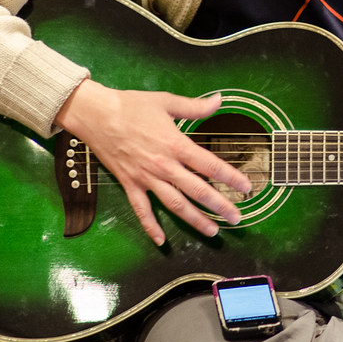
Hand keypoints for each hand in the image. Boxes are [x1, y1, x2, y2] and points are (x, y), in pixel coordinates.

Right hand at [54, 79, 251, 245]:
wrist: (96, 115)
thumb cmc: (131, 106)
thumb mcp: (166, 101)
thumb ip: (195, 106)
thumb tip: (220, 100)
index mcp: (175, 144)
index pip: (209, 165)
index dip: (230, 177)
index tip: (246, 188)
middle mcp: (164, 165)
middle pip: (197, 190)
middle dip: (220, 206)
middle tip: (237, 218)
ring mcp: (146, 178)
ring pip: (175, 204)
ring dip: (195, 220)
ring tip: (212, 231)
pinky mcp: (130, 184)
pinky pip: (142, 210)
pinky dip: (151, 227)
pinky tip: (161, 241)